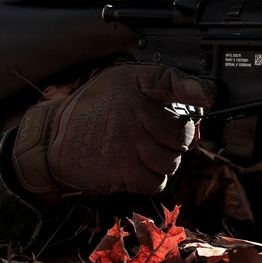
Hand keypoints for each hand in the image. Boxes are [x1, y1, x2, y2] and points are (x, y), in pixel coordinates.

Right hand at [11, 63, 215, 200]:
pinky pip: (157, 181)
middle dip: (177, 138)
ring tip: (145, 150)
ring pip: (172, 160)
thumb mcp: (122, 81)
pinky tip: (138, 166)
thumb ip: (161, 83)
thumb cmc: (94, 109)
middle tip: (160, 135)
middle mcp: (132, 111)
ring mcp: (128, 143)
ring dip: (165, 160)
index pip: (170, 81)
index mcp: (133, 85)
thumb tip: (204, 94)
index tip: (209, 94)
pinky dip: (152, 178)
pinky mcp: (122, 171)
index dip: (196, 89)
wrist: (53, 139)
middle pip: (182, 134)